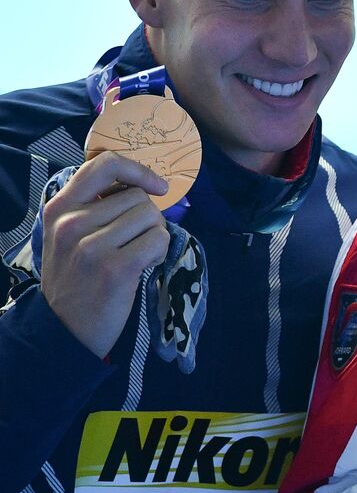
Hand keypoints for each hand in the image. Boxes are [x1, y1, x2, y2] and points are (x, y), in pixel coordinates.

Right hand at [39, 152, 170, 357]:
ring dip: (155, 235)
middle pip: (138, 196)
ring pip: (152, 217)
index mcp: (60, 208)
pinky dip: (161, 251)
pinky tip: (144, 265)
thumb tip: (141, 183)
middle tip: (133, 242)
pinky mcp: (115, 268)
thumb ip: (95, 205)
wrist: (65, 328)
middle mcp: (71, 223)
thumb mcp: (70, 234)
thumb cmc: (77, 276)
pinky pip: (159, 240)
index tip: (156, 186)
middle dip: (147, 217)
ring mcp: (91, 246)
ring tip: (136, 255)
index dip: (138, 170)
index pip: (104, 164)